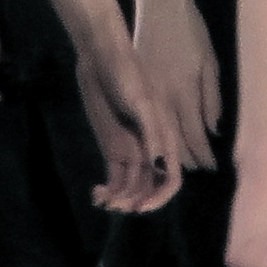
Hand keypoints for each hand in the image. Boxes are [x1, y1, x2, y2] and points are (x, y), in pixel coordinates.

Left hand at [74, 30, 181, 213]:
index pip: (171, 177)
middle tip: (115, 204)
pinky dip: (108, 190)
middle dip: (135, 200)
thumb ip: (151, 132)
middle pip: (149, 187)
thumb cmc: (126, 73)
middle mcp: (150, 148)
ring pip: (131, 186)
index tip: (140, 207)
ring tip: (102, 199)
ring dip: (119, 198)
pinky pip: (114, 178)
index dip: (160, 196)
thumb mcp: (140, 100)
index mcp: (164, 137)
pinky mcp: (112, 149)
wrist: (101, 59)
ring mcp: (131, 150)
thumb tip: (158, 165)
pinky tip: (96, 193)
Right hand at [136, 0, 222, 170]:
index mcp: (184, 93)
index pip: (195, 136)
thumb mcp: (209, 61)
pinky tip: (162, 144)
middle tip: (201, 170)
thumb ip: (212, 98)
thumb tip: (215, 130)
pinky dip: (156, 137)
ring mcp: (146, 96)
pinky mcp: (135, 89)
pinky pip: (147, 121)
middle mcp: (163, 100)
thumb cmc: (190, 31)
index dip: (204, 156)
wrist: (159, 7)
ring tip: (184, 165)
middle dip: (188, 160)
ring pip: (159, 136)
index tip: (213, 169)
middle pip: (175, 142)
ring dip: (171, 153)